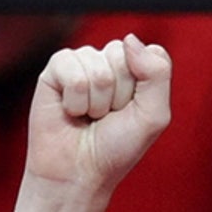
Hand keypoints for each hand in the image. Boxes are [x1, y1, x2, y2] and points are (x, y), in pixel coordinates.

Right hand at [11, 34, 171, 211]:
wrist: (79, 173)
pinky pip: (72, 70)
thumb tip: (130, 39)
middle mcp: (109, 62)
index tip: (132, 111)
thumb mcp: (153, 115)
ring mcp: (81, 64)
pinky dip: (75, 99)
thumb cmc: (116, 147)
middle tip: (108, 117)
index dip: (143, 88)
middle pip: (122, 56)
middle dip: (119, 95)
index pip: (150, 53)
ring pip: (97, 65)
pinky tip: (70, 111)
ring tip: (89, 116)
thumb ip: (157, 73)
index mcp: (137, 70)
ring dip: (96, 101)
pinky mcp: (54, 70)